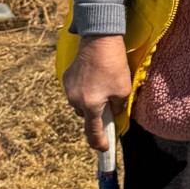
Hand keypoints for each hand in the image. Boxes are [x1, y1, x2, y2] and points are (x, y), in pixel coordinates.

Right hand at [62, 35, 131, 151]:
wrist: (98, 40)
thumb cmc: (113, 65)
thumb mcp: (123, 90)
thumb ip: (119, 107)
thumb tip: (114, 112)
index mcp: (90, 105)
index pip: (93, 131)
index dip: (99, 142)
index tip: (104, 149)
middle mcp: (75, 100)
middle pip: (86, 116)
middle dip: (97, 115)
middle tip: (110, 107)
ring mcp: (68, 89)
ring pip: (80, 104)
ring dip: (90, 102)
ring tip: (103, 88)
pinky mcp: (66, 78)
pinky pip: (75, 91)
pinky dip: (85, 91)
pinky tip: (95, 79)